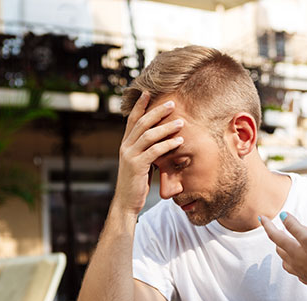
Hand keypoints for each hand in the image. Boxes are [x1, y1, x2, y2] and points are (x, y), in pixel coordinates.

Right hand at [112, 93, 184, 214]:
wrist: (126, 202)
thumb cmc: (136, 183)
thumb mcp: (140, 163)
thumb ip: (146, 150)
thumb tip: (159, 140)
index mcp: (125, 144)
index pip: (132, 120)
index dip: (139, 105)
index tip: (148, 92)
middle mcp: (125, 147)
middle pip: (142, 123)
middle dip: (157, 111)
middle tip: (172, 103)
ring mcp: (130, 156)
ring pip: (148, 135)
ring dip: (167, 127)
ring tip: (182, 122)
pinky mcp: (137, 166)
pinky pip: (154, 151)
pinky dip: (168, 145)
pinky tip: (179, 142)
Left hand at [260, 212, 306, 291]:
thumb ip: (295, 226)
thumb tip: (282, 216)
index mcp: (292, 250)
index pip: (275, 236)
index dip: (268, 225)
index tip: (261, 217)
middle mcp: (293, 262)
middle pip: (280, 249)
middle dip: (277, 238)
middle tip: (276, 230)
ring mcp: (300, 271)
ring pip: (286, 261)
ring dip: (284, 251)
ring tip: (285, 246)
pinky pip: (296, 270)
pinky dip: (294, 262)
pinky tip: (299, 263)